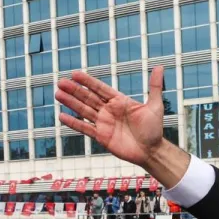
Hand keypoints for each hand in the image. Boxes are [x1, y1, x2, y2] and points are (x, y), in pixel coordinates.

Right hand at [56, 68, 176, 176]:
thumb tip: (160, 67)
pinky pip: (85, 128)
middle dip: (74, 90)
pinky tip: (62, 116)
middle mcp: (109, 110)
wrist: (151, 151)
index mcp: (119, 101)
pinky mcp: (101, 136)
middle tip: (60, 82)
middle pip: (88, 98)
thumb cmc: (154, 129)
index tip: (75, 74)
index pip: (100, 88)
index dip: (88, 81)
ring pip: (84, 110)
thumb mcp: (155, 106)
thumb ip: (155, 87)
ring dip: (71, 103)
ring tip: (58, 95)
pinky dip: (73, 123)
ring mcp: (104, 123)